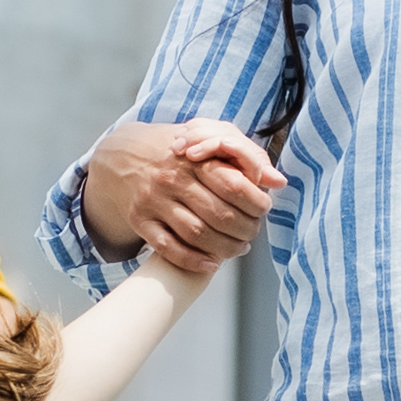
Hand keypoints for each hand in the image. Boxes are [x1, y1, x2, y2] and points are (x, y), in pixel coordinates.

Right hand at [84, 119, 280, 272]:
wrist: (123, 155)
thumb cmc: (179, 149)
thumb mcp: (210, 136)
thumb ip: (246, 155)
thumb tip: (278, 181)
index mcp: (194, 158)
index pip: (234, 185)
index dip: (256, 202)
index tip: (263, 208)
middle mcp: (172, 179)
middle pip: (218, 214)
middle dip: (245, 230)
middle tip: (253, 232)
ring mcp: (154, 202)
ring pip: (196, 234)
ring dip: (224, 248)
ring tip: (238, 248)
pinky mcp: (140, 221)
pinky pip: (169, 248)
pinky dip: (193, 261)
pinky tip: (212, 263)